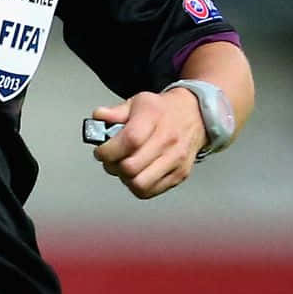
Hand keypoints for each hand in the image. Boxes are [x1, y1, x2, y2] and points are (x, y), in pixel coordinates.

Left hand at [89, 88, 207, 198]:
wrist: (194, 115)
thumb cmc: (163, 110)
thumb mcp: (137, 102)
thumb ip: (115, 112)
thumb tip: (98, 118)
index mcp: (153, 117)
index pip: (129, 141)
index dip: (108, 150)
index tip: (101, 151)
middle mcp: (167, 140)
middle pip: (131, 167)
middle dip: (112, 166)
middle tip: (110, 160)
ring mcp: (175, 160)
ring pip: (140, 184)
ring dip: (125, 179)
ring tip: (123, 168)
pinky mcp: (179, 175)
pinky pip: (151, 191)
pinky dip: (138, 186)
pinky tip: (136, 174)